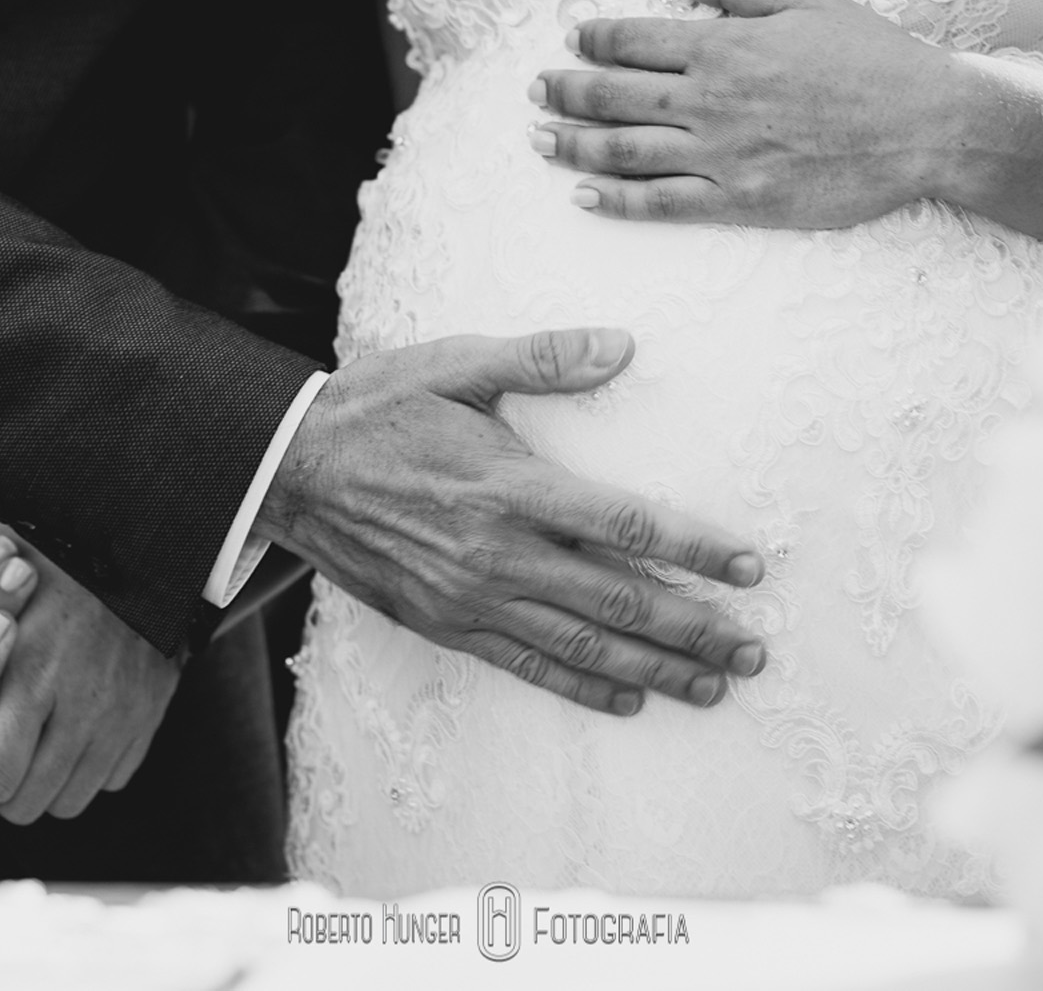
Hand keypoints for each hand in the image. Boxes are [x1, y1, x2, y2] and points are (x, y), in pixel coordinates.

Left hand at [0, 521, 175, 821]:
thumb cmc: (48, 545)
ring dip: (31, 784)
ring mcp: (119, 713)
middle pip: (16, 799)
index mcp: (28, 666)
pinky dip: (81, 771)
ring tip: (16, 745)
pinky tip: (62, 736)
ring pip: (62, 800)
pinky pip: (108, 780)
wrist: (141, 538)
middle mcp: (77, 698)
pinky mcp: (148, 714)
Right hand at [256, 328, 770, 714]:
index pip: (625, 526)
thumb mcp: (456, 363)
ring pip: (581, 645)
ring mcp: (470, 598)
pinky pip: (526, 665)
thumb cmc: (378, 406)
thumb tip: (623, 344)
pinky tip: (629, 697)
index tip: (749, 567)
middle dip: (693, 628)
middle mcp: (496, 553)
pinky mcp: (445, 623)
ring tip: (714, 685)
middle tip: (754, 650)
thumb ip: (542, 358)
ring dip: (655, 669)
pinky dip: (583, 685)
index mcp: (509, 485)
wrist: (288, 467)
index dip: (694, 550)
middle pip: (617, 601)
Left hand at [530, 0, 963, 229]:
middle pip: (614, 96)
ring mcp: (722, 154)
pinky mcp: (740, 200)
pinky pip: (662, 203)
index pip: (634, 39)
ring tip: (538, 141)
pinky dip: (616, 200)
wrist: (928, 127)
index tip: (573, 37)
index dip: (594, 37)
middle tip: (536, 90)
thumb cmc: (874, 58)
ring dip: (572, 145)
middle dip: (566, 91)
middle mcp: (711, 100)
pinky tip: (583, 196)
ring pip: (624, 152)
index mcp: (724, 44)